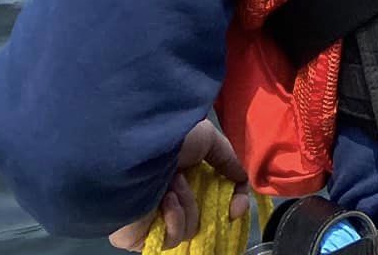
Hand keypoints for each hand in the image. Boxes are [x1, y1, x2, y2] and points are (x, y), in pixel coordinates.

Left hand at [107, 119, 250, 249]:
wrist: (135, 153)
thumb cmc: (170, 140)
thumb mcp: (207, 139)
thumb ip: (227, 160)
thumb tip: (243, 178)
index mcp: (179, 174)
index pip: (209, 196)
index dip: (229, 202)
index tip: (238, 206)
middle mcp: (165, 196)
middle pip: (200, 215)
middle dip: (206, 205)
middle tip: (199, 189)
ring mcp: (151, 218)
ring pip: (188, 227)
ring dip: (187, 205)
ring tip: (172, 185)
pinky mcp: (138, 236)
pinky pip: (170, 238)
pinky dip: (174, 220)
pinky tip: (164, 200)